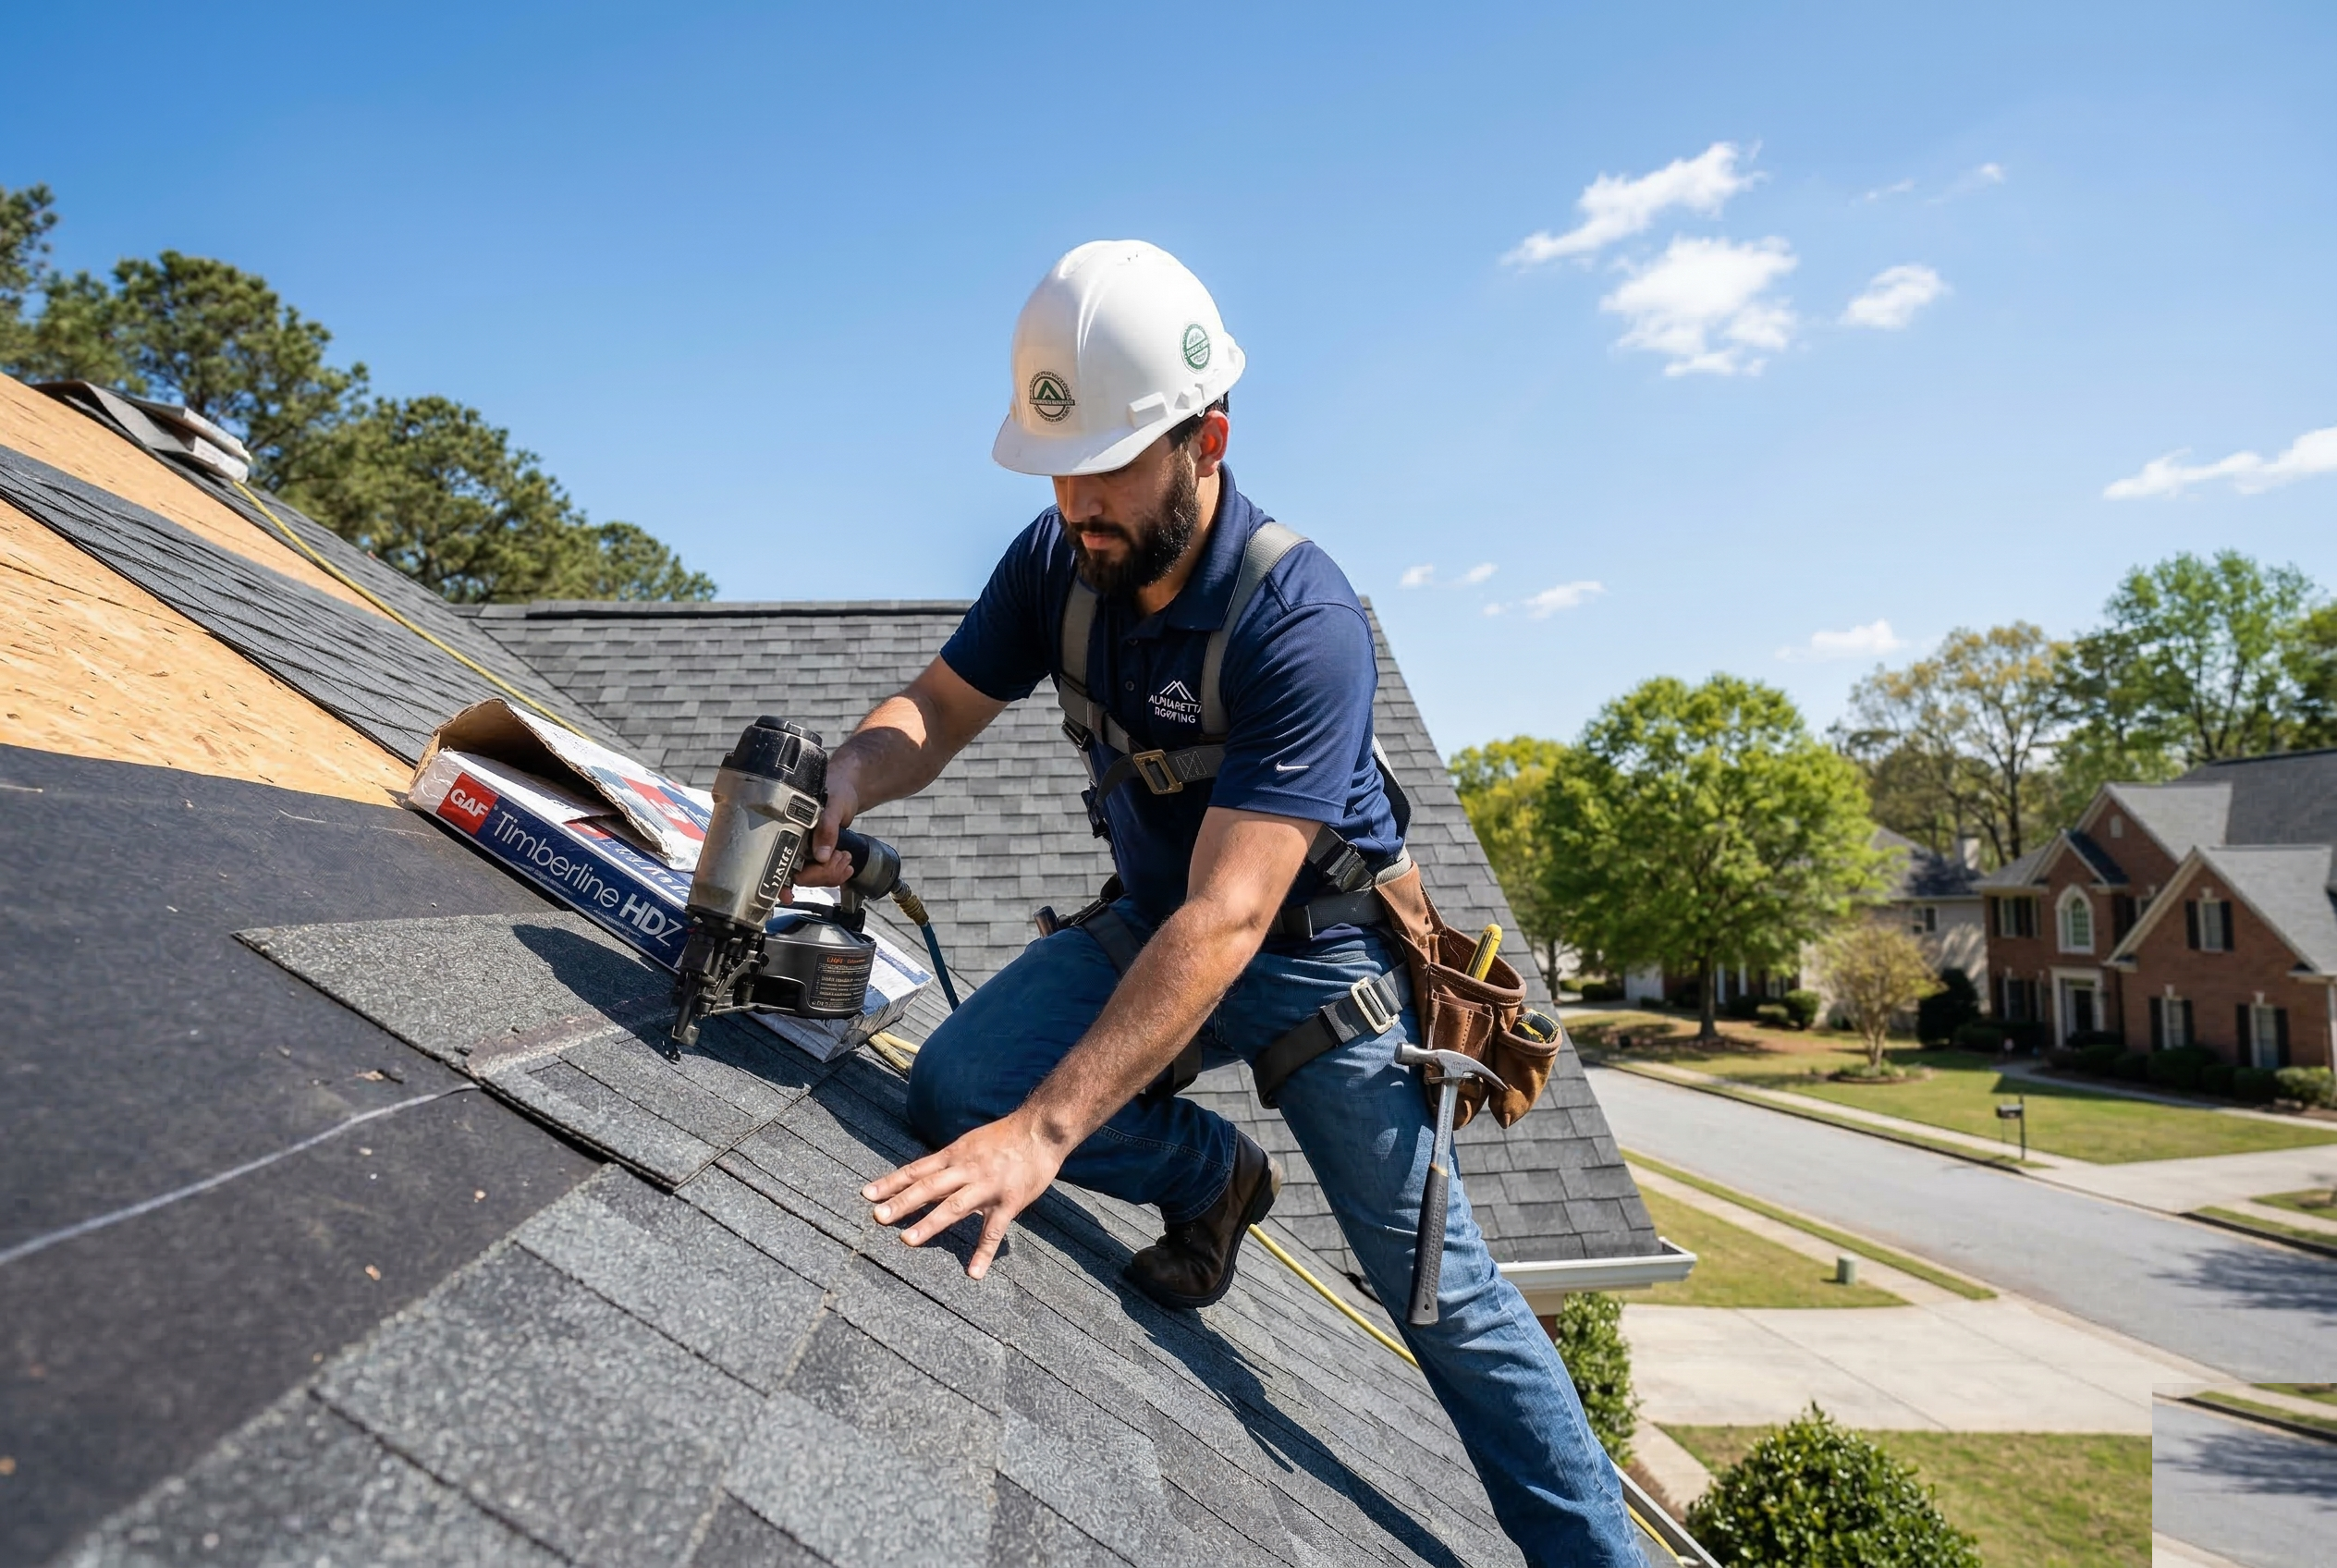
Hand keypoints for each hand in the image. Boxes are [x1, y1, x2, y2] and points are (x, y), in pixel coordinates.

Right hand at [791, 775, 860, 888]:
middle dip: (822, 873)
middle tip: (840, 857)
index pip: (780, 862)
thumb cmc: (836, 788)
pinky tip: (845, 864)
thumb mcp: (833, 805)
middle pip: (799, 876)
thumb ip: (827, 828)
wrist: (847, 789)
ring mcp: (805, 851)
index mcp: (788, 829)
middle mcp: (793, 842)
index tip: (787, 895)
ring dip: (832, 873)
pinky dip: (835, 873)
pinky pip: (823, 874)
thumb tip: (820, 855)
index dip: (781, 882)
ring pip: (813, 878)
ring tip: (845, 857)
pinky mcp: (818, 855)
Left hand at [862, 1112, 1065, 1278]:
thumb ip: (950, 1162)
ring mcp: (988, 1186)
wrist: (1041, 1130)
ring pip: (954, 1206)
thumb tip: (924, 1175)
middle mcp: (967, 1169)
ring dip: (929, 1223)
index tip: (867, 1194)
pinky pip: (994, 1230)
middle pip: (928, 1186)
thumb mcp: (971, 1143)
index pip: (917, 1169)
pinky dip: (983, 1253)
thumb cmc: (1006, 1137)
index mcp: (955, 1154)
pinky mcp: (1010, 1201)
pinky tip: (974, 1273)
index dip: (891, 1182)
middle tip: (877, 1217)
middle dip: (902, 1202)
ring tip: (907, 1241)